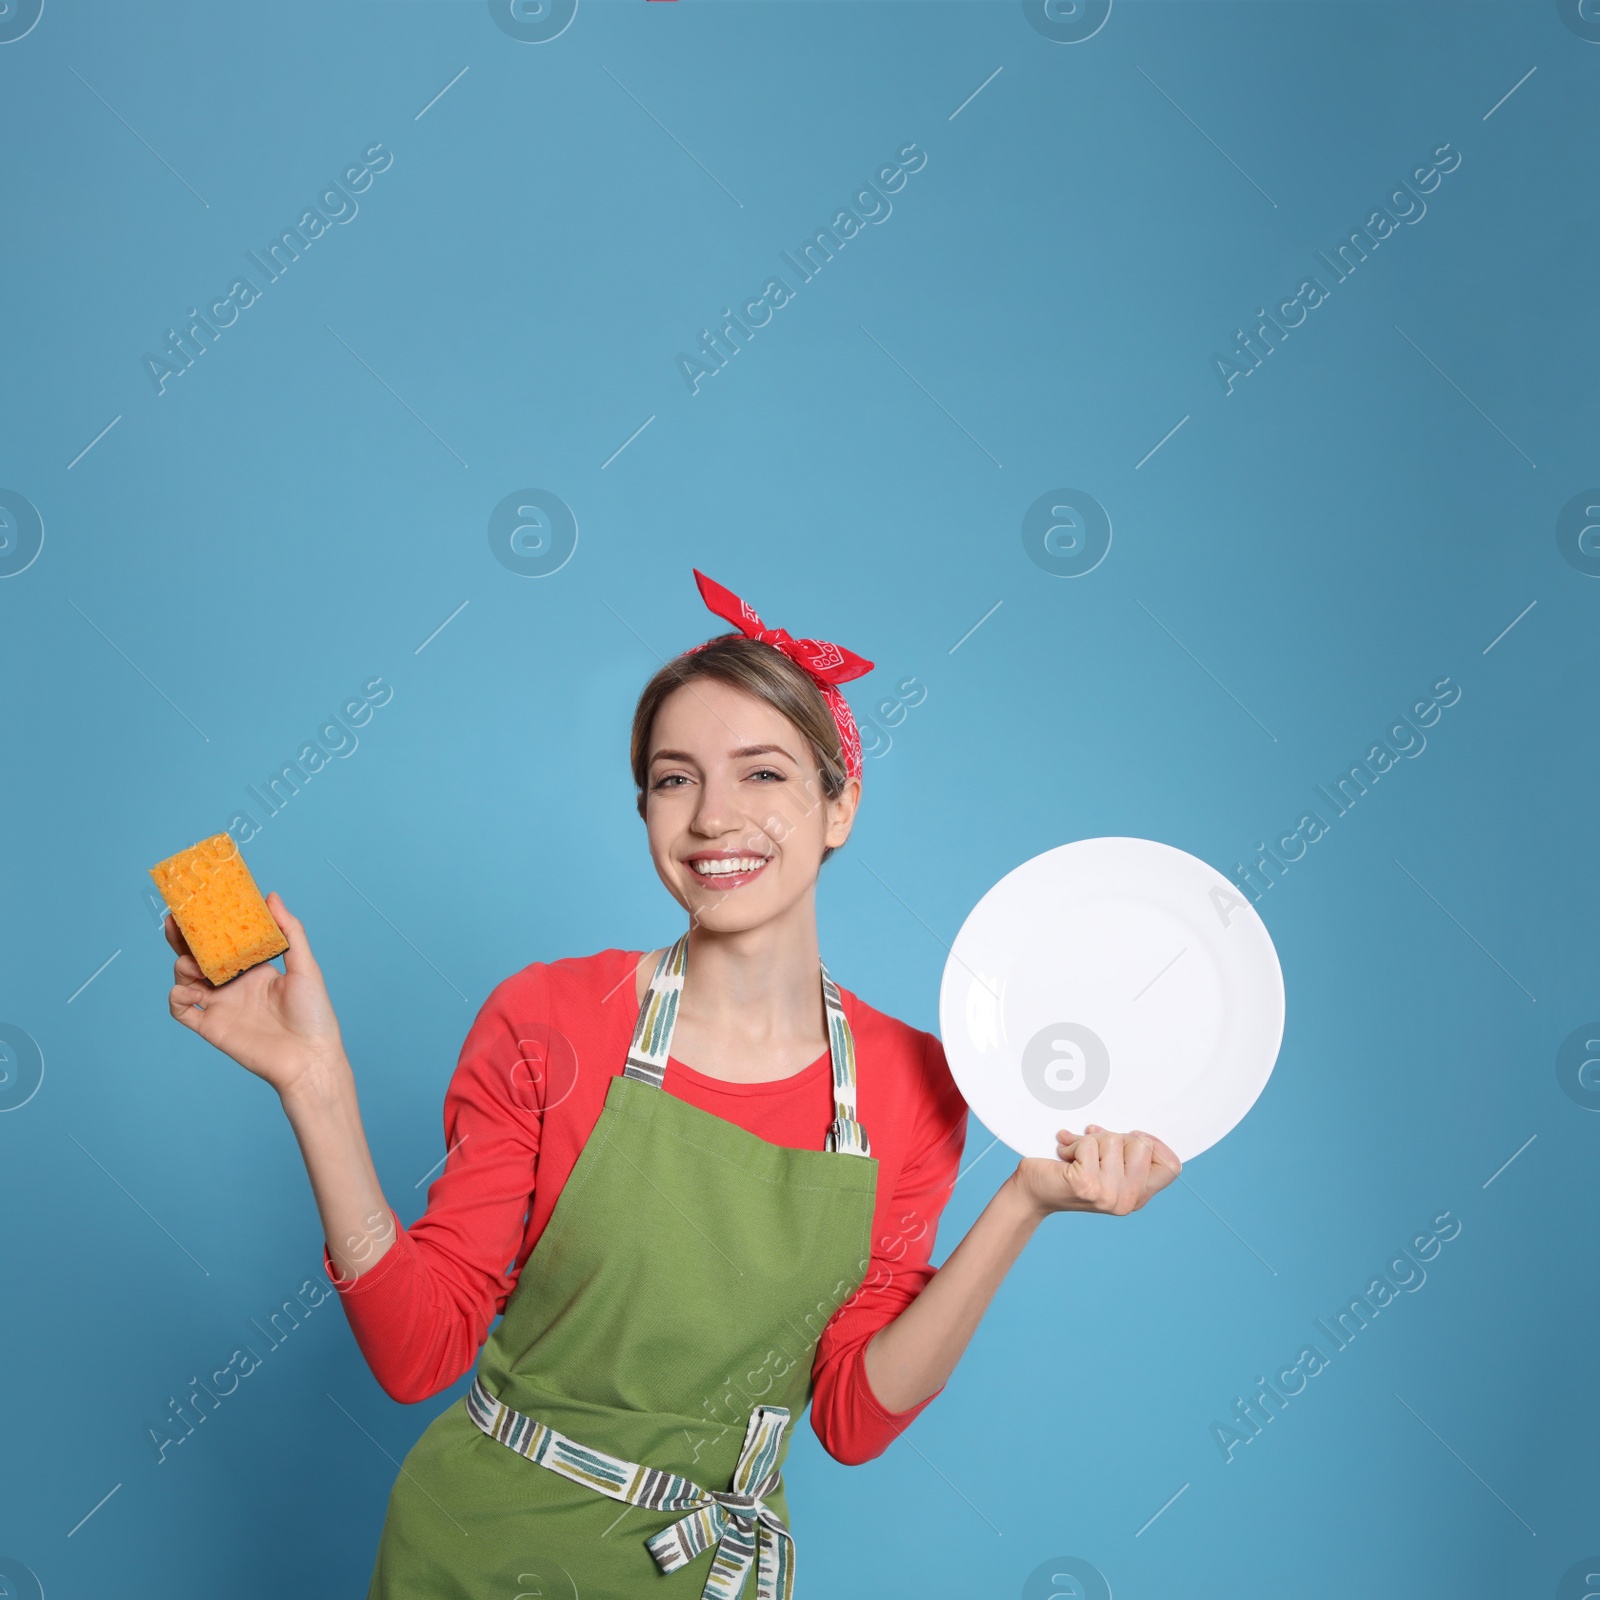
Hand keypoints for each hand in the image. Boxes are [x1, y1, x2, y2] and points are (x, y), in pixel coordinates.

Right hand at [164, 892, 345, 1099]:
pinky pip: (181, 1010)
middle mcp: (234, 984)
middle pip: (198, 957)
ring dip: (182, 967)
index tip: (197, 905)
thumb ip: (290, 931)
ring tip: (193, 964)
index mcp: (254, 969)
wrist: (309, 1058)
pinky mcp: (211, 1027)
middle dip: (183, 939)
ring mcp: (221, 1005)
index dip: (209, 926)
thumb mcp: (306, 966)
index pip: (224, 942)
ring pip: (185, 979)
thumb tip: (271, 896)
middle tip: (174, 921)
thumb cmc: (314, 1014)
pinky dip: (176, 997)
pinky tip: (187, 990)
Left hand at [1011, 1124, 1181, 1218]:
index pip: (1171, 1167)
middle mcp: (1127, 1200)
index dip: (1155, 1144)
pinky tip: (1064, 1156)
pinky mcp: (1087, 1185)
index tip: (1132, 1137)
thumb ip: (1123, 1154)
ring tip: (1075, 1154)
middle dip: (1114, 1137)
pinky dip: (1073, 1143)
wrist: (1031, 1193)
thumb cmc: (1066, 1173)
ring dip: (1089, 1140)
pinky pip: (1090, 1144)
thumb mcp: (1103, 1165)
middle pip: (1141, 1145)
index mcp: (1137, 1196)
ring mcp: (1108, 1194)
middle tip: (1094, 1148)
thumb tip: (1138, 1134)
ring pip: (1113, 1140)